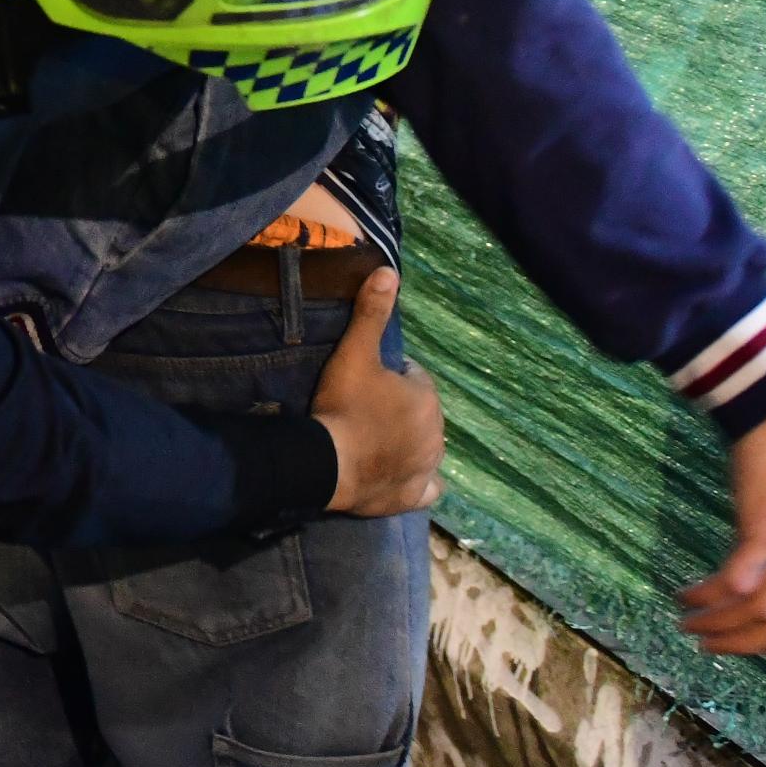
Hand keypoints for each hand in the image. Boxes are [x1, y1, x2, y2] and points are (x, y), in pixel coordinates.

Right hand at [310, 271, 441, 515]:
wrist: (328, 464)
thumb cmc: (343, 406)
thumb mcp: (354, 354)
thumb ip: (371, 313)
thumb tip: (389, 271)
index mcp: (427, 397)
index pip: (413, 379)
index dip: (388, 379)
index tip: (363, 384)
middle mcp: (437, 433)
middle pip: (418, 413)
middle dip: (398, 410)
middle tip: (361, 411)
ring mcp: (427, 467)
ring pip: (424, 446)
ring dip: (405, 441)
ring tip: (370, 439)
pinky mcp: (415, 495)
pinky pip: (427, 486)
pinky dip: (418, 480)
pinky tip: (399, 474)